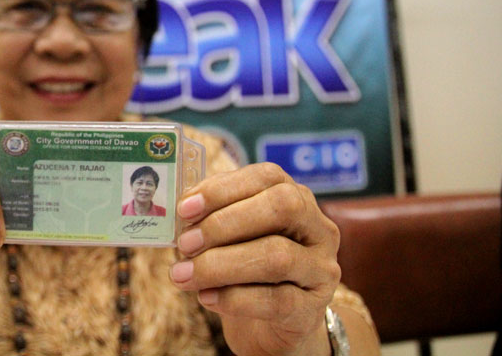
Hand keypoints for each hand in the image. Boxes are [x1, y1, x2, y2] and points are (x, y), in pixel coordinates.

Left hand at [170, 163, 339, 355]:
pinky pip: (276, 301)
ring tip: (183, 275)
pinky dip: (234, 298)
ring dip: (220, 264)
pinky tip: (206, 297)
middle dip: (225, 223)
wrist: (270, 325)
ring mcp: (321, 268)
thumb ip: (212, 218)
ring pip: (277, 257)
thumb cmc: (245, 267)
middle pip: (281, 208)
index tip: (184, 209)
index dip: (223, 189)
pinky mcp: (312, 308)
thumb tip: (181, 212)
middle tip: (185, 244)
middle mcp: (317, 228)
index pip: (267, 177)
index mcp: (296, 197)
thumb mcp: (232, 237)